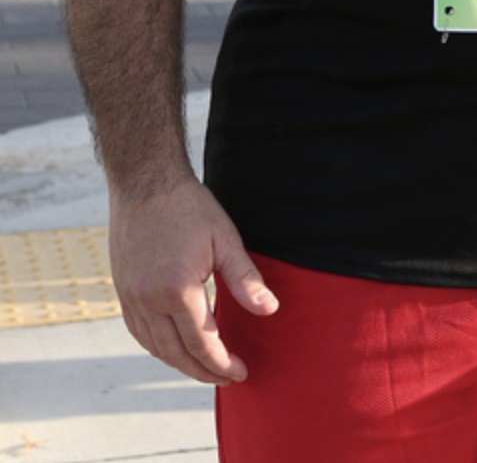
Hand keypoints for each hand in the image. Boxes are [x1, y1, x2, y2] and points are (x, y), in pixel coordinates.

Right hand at [108, 178, 277, 384]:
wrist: (145, 183)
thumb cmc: (189, 207)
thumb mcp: (225, 239)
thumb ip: (245, 279)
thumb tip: (270, 310)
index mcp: (178, 290)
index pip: (202, 343)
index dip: (222, 363)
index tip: (240, 372)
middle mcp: (149, 301)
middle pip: (176, 353)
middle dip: (202, 371)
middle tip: (226, 378)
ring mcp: (131, 297)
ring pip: (155, 347)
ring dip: (179, 363)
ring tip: (203, 368)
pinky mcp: (122, 289)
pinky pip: (139, 332)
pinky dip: (158, 347)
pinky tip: (173, 347)